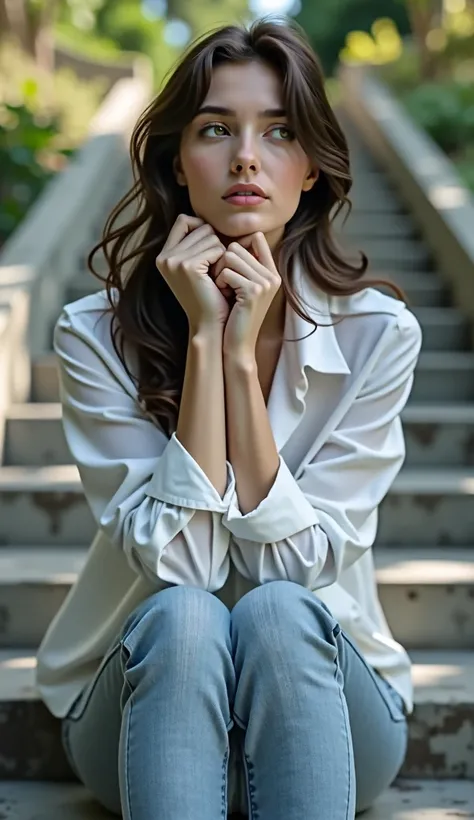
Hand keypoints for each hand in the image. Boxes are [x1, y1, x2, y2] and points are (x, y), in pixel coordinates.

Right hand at [155, 214, 229, 331]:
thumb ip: (195, 244)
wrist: (209, 325)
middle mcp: (164, 257)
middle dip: (214, 244)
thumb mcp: (196, 267)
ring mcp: (174, 261)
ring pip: (210, 236)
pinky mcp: (188, 267)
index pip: (184, 220)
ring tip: (216, 276)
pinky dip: (223, 261)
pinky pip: (216, 248)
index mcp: (163, 256)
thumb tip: (206, 220)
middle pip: (200, 226)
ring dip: (221, 253)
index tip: (211, 251)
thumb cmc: (209, 296)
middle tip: (214, 270)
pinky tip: (219, 279)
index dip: (202, 229)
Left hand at [213, 232, 280, 356]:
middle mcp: (272, 275)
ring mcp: (264, 283)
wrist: (238, 344)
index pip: (256, 237)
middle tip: (222, 281)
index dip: (235, 246)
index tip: (225, 263)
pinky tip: (223, 295)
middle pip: (237, 246)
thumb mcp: (243, 287)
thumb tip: (230, 240)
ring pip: (230, 257)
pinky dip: (219, 282)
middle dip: (222, 262)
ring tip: (222, 288)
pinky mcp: (253, 292)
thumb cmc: (235, 314)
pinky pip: (227, 272)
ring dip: (219, 272)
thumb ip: (243, 265)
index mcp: (272, 272)